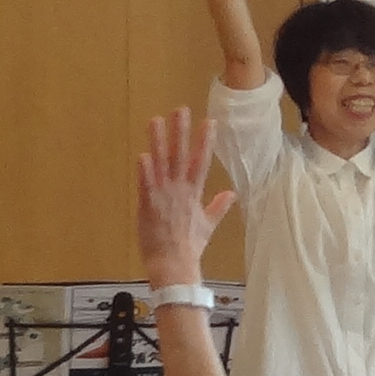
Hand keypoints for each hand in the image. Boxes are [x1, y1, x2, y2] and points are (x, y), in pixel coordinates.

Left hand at [135, 108, 237, 284]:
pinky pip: (146, 184)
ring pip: (161, 164)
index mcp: (194, 194)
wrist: (174, 266)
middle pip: (181, 156)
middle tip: (180, 110)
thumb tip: (232, 194)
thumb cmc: (189, 247)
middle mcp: (180, 191)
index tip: (209, 122)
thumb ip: (218, 207)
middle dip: (181, 132)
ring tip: (155, 120)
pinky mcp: (148, 206)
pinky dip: (145, 171)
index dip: (205, 141)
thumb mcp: (207, 225)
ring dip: (159, 142)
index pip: (201, 162)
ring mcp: (164, 196)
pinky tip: (142, 155)